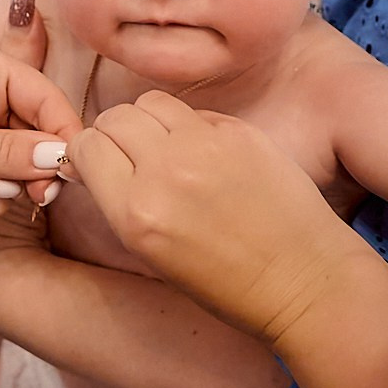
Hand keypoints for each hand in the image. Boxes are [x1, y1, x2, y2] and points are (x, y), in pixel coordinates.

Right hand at [62, 90, 368, 344]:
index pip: (86, 146)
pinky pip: (195, 113)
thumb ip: (117, 202)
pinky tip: (204, 155)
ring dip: (148, 121)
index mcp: (136, 212)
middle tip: (129, 153)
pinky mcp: (241, 133)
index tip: (98, 164)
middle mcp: (166, 171)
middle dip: (113, 133)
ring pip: (151, 103)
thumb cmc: (226, 284)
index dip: (87, 153)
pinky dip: (190, 127)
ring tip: (164, 146)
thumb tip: (89, 161)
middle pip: (115, 117)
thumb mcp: (151, 254)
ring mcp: (207, 146)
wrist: (302, 280)